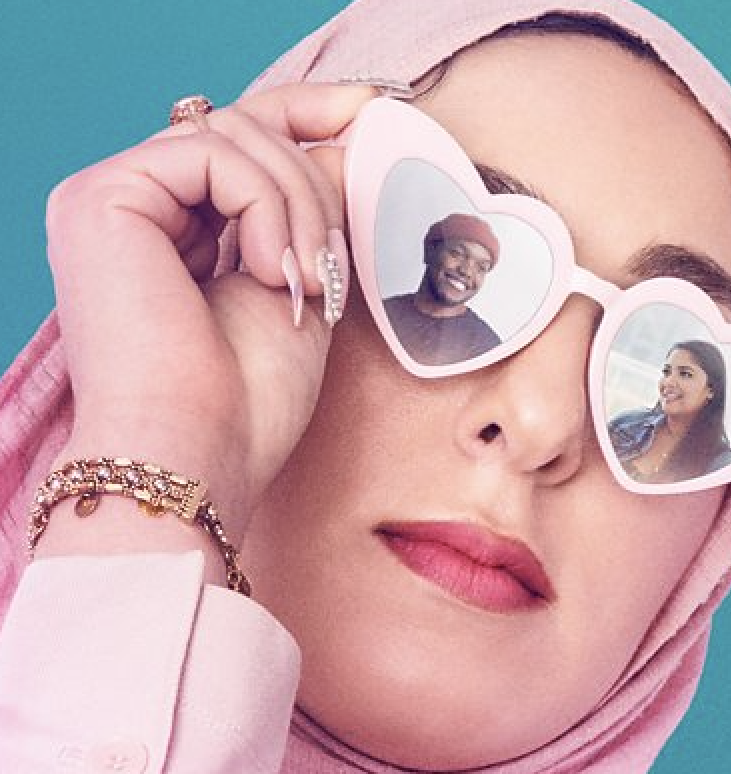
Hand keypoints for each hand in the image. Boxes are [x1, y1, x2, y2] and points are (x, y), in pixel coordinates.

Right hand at [44, 83, 377, 523]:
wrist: (198, 453)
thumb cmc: (244, 400)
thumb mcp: (299, 285)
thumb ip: (311, 214)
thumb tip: (347, 139)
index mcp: (168, 225)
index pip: (241, 138)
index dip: (307, 112)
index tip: (374, 109)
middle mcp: (130, 204)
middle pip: (243, 127)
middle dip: (313, 183)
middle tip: (323, 265)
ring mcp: (108, 196)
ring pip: (235, 135)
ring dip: (297, 204)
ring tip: (300, 280)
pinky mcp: (101, 197)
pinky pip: (215, 154)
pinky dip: (265, 207)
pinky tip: (267, 272)